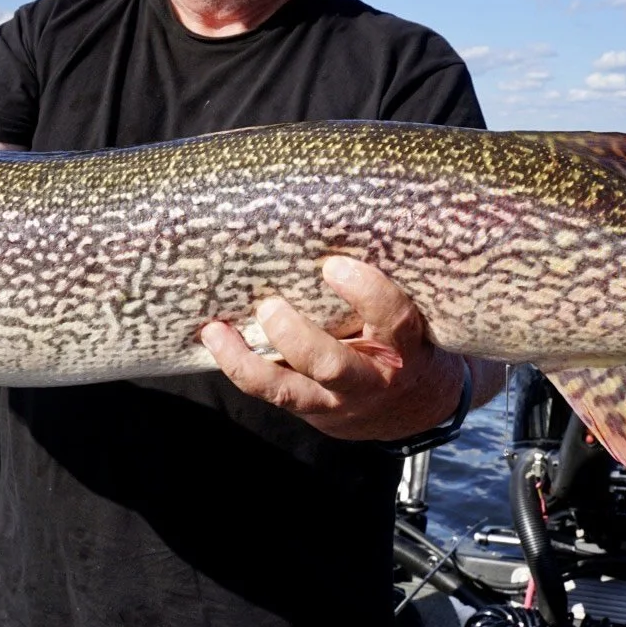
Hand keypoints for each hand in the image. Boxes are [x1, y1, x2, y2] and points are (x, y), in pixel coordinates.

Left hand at [199, 256, 466, 441]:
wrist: (408, 408)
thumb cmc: (402, 340)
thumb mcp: (410, 314)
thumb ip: (382, 285)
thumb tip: (339, 218)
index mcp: (405, 346)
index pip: (394, 320)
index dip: (367, 294)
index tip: (334, 265)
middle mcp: (370, 378)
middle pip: (332, 366)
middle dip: (297, 338)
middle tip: (269, 305)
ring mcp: (334, 398)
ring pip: (289, 390)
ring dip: (249, 361)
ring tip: (218, 330)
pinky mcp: (307, 407)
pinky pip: (269, 391)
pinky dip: (238, 365)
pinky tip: (215, 337)